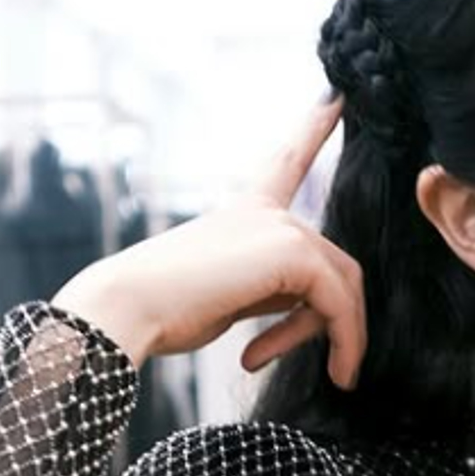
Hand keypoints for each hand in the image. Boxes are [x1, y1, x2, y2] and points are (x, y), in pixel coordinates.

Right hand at [52, 96, 365, 387]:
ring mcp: (280, 227)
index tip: (337, 98)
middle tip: (334, 370)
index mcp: (245, 211)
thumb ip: (274, 288)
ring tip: (339, 378)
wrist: (128, 307)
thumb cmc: (166, 310)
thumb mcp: (231, 295)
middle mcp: (267, 211)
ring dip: (346, 337)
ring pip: (344, 287)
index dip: (313, 129)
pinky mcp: (291, 252)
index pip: (287, 163)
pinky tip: (336, 373)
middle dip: (335, 321)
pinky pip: (339, 302)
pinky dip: (345, 341)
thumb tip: (316, 303)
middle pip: (335, 264)